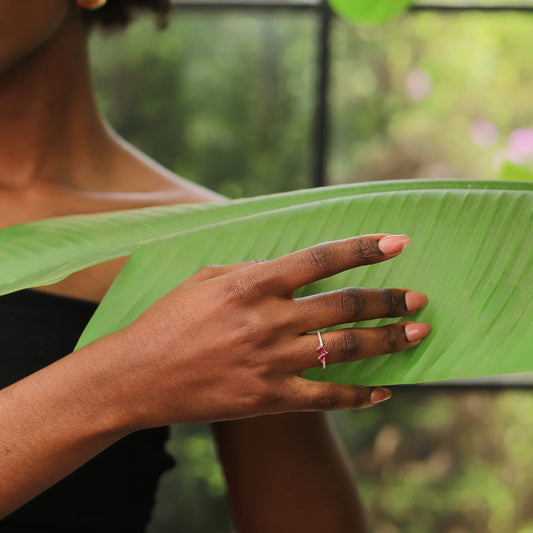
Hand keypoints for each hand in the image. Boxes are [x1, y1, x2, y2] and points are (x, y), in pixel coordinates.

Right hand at [107, 234, 429, 430]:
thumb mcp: (204, 278)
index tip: (399, 243)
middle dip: (389, 301)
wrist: (138, 376)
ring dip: (387, 341)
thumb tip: (287, 266)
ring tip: (418, 334)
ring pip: (345, 349)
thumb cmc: (167, 320)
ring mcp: (271, 361)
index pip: (321, 259)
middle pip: (344, 306)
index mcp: (252, 283)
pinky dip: (358, 396)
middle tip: (419, 298)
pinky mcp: (268, 398)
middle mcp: (269, 320)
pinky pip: (325, 398)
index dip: (364, 249)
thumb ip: (250, 269)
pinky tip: (383, 392)